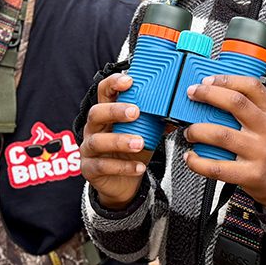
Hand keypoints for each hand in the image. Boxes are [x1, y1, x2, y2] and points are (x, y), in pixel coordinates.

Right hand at [78, 73, 152, 209]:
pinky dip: (122, 167)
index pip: (104, 92)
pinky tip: (139, 167)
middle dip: (115, 110)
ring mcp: (89, 149)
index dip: (113, 84)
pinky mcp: (90, 169)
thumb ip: (156, 121)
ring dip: (119, 140)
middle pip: (96, 113)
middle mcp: (94, 129)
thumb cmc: (131, 153)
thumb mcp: (145, 133)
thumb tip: (177, 112)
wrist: (122, 183)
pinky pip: (103, 166)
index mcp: (106, 114)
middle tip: (135, 112)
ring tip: (139, 143)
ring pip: (97, 141)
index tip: (129, 81)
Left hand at [182, 74, 265, 208]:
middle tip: (192, 94)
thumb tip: (214, 94)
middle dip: (208, 94)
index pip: (251, 87)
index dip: (226, 80)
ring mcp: (259, 152)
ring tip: (189, 131)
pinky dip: (198, 162)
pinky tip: (191, 157)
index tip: (207, 80)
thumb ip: (251, 109)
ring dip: (198, 130)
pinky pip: (217, 167)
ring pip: (221, 135)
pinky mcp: (250, 174)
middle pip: (235, 103)